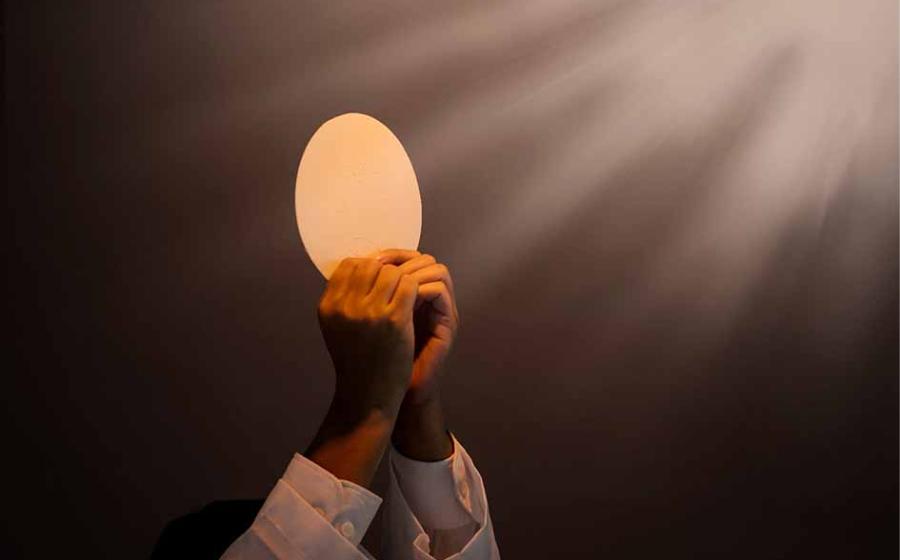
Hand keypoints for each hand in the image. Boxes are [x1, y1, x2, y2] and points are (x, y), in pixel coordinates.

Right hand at [306, 256, 418, 486]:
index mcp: (328, 306)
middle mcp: (345, 306)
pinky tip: (420, 302)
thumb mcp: (338, 327)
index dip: (369, 266)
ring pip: (393, 272)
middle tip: (401, 285)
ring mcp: (369, 312)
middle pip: (372, 265)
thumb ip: (344, 299)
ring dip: (405, 280)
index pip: (350, 264)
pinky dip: (418, 289)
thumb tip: (362, 267)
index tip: (382, 278)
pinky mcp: (393, 320)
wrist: (368, 397)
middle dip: (389, 271)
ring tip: (410, 296)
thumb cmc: (356, 363)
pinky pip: (409, 285)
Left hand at [375, 249, 460, 403]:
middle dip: (400, 260)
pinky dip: (418, 288)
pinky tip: (398, 299)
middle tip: (378, 270)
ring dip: (411, 273)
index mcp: (412, 296)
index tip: (368, 260)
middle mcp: (431, 299)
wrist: (389, 394)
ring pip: (436, 269)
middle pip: (424, 258)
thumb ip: (365, 295)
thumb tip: (347, 266)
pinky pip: (439, 290)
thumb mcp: (366, 320)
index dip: (389, 254)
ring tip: (388, 284)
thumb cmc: (376, 359)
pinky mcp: (448, 325)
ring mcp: (443, 311)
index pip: (409, 257)